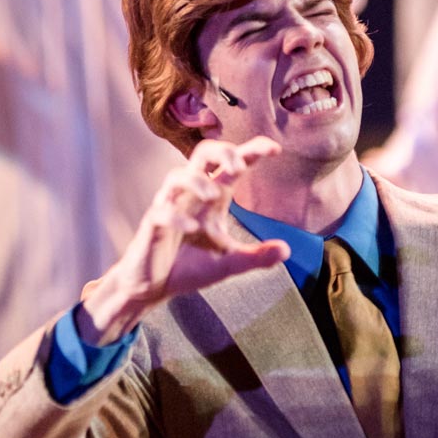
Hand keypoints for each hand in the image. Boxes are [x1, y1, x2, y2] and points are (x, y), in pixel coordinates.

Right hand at [78, 138, 289, 344]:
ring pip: (176, 176)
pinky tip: (193, 228)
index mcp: (211, 198)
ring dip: (196, 181)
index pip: (230, 164)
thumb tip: (286, 250)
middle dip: (222, 152)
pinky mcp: (152, 226)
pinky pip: (160, 212)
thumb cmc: (187, 267)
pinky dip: (176, 216)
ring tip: (213, 196)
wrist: (153, 288)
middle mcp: (190, 196)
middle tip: (239, 167)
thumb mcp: (228, 263)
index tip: (275, 148)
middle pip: (202, 154)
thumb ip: (256, 257)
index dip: (252, 150)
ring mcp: (169, 208)